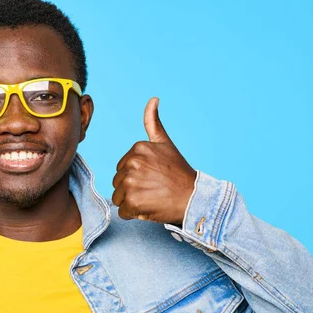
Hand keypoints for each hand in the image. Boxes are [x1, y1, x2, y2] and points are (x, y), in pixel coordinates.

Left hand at [111, 98, 195, 224]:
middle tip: (154, 188)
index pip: (123, 168)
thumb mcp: (165, 144)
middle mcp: (132, 163)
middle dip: (133, 189)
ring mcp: (131, 182)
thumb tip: (153, 99)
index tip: (154, 176)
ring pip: (118, 197)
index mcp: (137, 148)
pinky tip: (150, 207)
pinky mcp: (132, 201)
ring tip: (152, 197)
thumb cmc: (179, 173)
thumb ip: (153, 122)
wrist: (194, 198)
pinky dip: (134, 214)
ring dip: (132, 202)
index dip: (137, 176)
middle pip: (118, 182)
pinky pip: (122, 212)